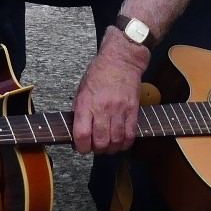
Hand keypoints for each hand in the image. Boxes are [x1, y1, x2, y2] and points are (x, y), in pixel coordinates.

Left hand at [72, 32, 149, 154]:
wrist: (121, 60)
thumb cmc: (100, 73)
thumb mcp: (81, 89)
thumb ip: (80, 111)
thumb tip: (77, 131)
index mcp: (86, 103)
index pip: (82, 135)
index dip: (81, 147)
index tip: (81, 147)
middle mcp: (102, 108)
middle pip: (100, 142)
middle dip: (96, 150)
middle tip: (95, 146)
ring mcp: (119, 110)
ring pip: (116, 141)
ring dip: (111, 149)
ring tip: (108, 145)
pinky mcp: (133, 110)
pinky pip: (130, 135)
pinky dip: (125, 143)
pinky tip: (120, 141)